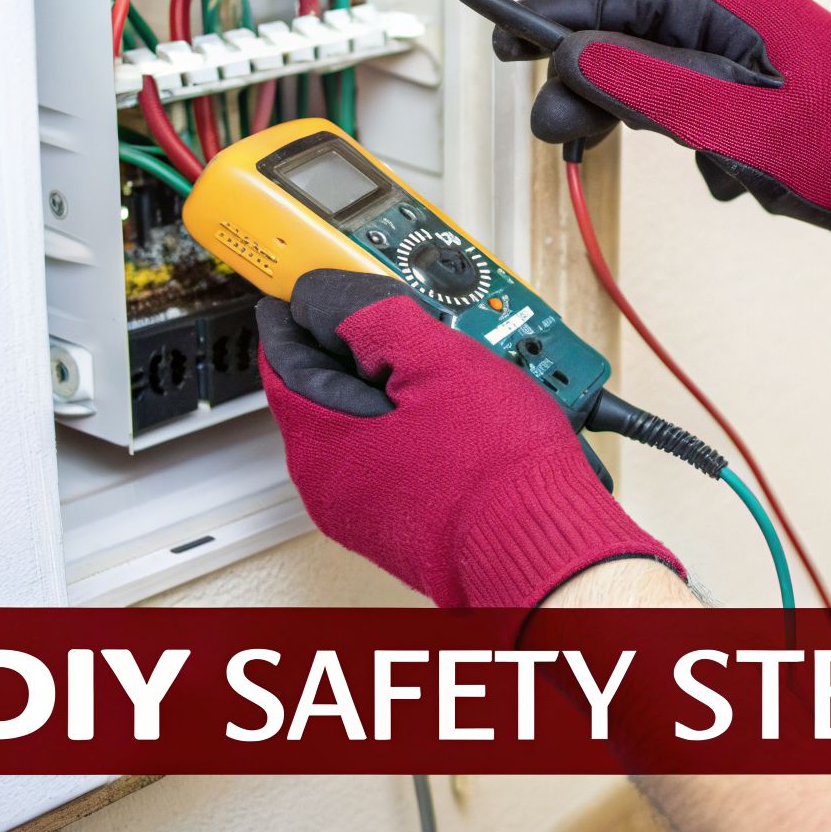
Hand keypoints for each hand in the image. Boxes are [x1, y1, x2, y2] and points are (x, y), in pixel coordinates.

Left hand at [255, 269, 683, 606]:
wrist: (547, 550)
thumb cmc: (499, 475)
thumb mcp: (438, 360)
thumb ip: (370, 314)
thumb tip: (327, 294)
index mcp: (320, 443)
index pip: (283, 355)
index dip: (304, 306)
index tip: (322, 280)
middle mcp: (333, 485)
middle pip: (328, 389)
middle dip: (364, 346)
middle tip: (406, 317)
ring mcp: (371, 510)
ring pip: (369, 424)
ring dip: (401, 387)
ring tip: (454, 365)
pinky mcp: (409, 525)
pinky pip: (400, 456)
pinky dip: (422, 425)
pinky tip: (467, 413)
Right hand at [495, 0, 830, 267]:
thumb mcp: (740, 126)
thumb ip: (655, 90)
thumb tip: (581, 56)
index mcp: (745, 12)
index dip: (568, 10)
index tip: (515, 31)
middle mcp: (753, 28)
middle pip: (646, 37)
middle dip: (597, 78)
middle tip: (555, 121)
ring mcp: (766, 68)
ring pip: (676, 82)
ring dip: (658, 122)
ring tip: (673, 159)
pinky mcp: (776, 107)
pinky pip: (714, 117)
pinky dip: (709, 149)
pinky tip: (740, 179)